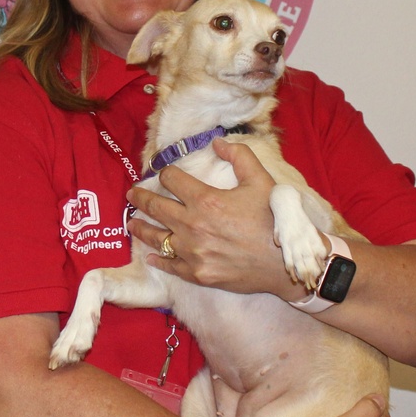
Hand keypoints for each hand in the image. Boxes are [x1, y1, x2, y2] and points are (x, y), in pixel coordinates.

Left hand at [127, 139, 301, 297]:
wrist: (284, 264)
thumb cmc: (273, 220)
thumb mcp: (261, 181)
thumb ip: (240, 156)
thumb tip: (217, 142)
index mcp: (206, 201)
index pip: (173, 181)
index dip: (167, 174)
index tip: (166, 175)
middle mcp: (192, 226)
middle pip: (156, 207)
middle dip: (140, 198)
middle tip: (131, 195)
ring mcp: (192, 252)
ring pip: (157, 238)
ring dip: (141, 228)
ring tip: (131, 223)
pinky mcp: (197, 274)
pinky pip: (170, 266)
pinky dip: (158, 261)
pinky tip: (151, 257)